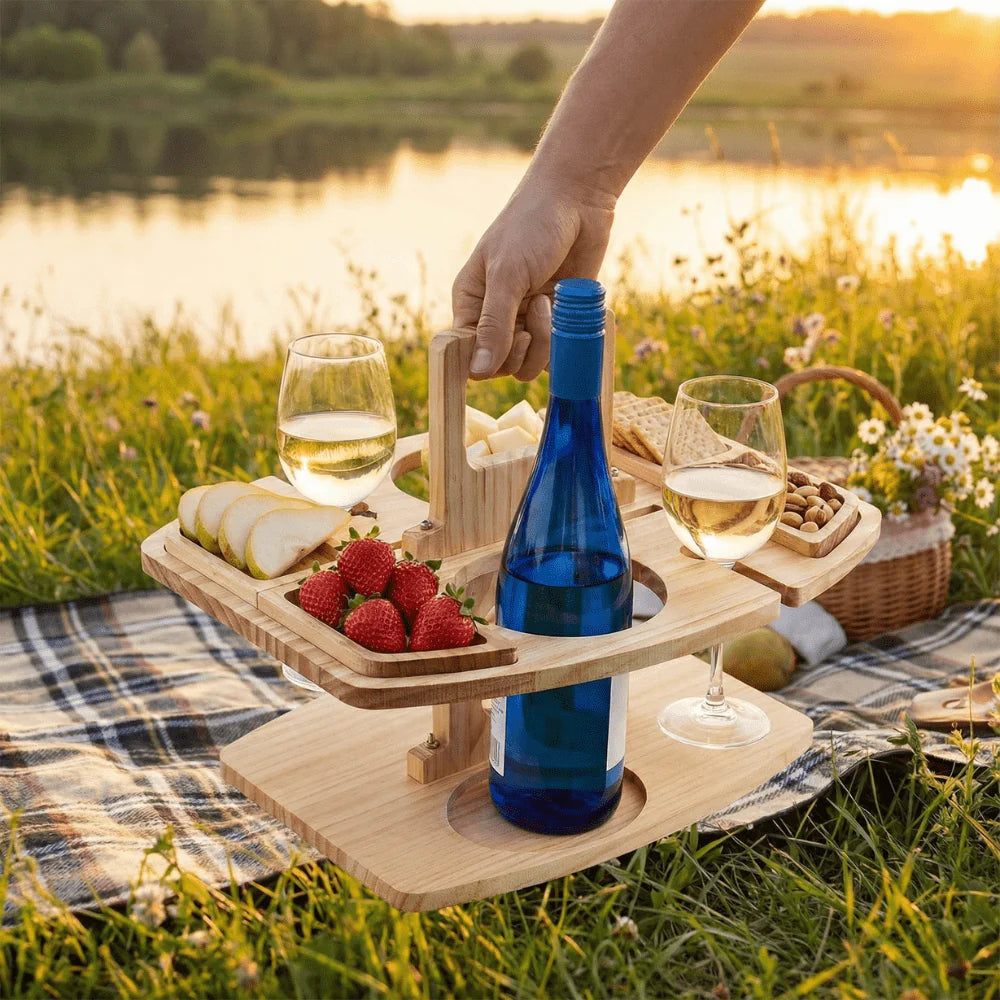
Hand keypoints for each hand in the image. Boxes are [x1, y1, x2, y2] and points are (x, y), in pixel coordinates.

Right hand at [451, 174, 614, 380]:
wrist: (577, 200)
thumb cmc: (532, 226)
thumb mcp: (508, 274)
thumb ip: (494, 325)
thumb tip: (477, 372)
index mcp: (471, 303)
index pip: (467, 355)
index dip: (484, 361)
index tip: (507, 343)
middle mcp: (496, 317)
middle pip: (500, 366)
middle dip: (521, 347)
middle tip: (537, 307)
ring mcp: (527, 322)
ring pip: (529, 365)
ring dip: (544, 341)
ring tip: (550, 302)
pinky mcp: (555, 322)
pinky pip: (554, 355)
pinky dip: (562, 341)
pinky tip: (565, 309)